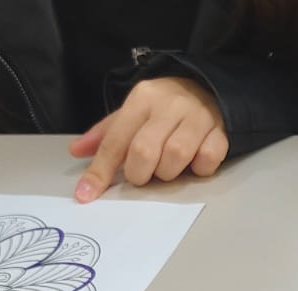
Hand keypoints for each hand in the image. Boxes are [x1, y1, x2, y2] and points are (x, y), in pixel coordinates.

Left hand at [69, 76, 227, 201]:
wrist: (209, 87)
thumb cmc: (165, 106)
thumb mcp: (133, 111)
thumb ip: (107, 133)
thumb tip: (77, 150)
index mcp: (142, 98)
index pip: (115, 140)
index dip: (100, 171)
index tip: (87, 194)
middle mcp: (169, 104)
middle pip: (144, 150)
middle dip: (139, 173)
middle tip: (142, 175)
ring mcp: (198, 117)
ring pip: (176, 156)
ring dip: (168, 172)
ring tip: (168, 167)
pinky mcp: (220, 130)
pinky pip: (207, 159)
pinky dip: (199, 168)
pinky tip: (193, 162)